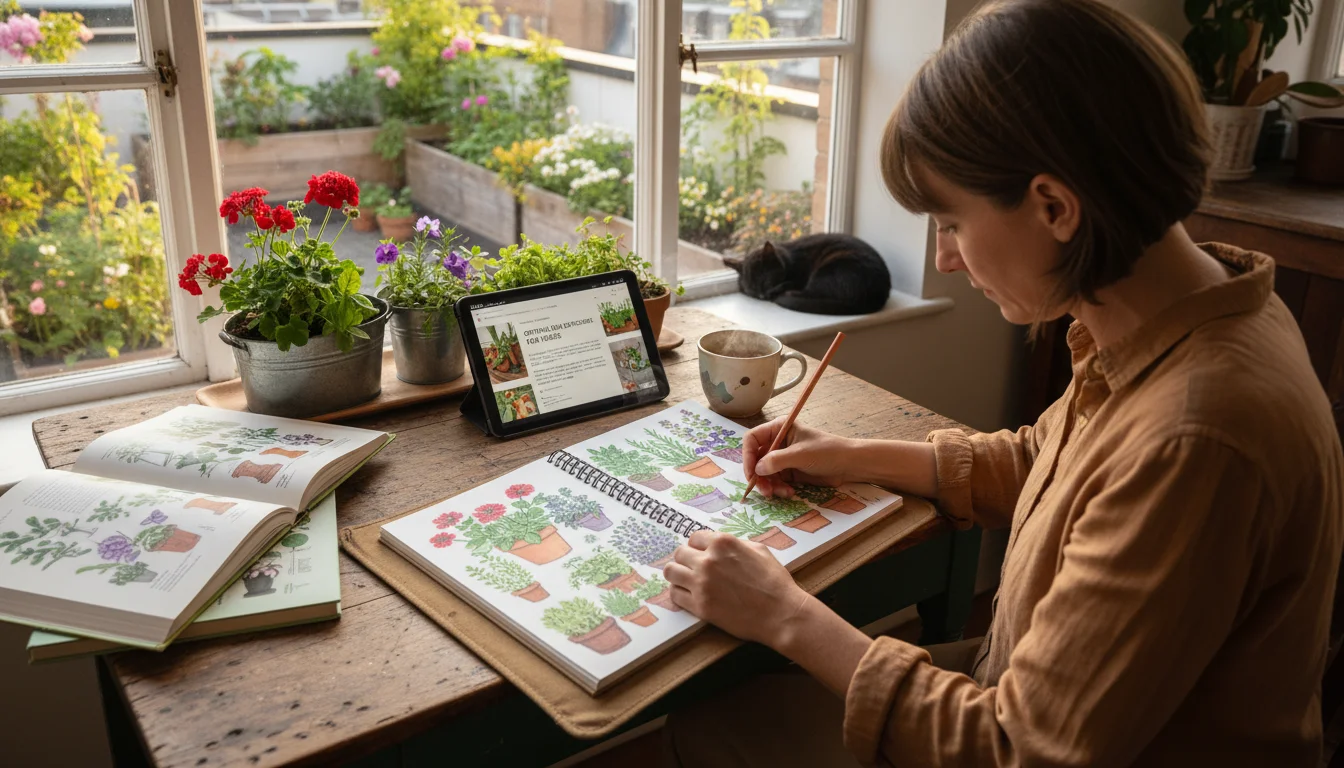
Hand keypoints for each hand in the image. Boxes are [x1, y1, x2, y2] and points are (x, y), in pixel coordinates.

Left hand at [664, 530, 812, 648]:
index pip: (694, 538)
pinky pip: (675, 595)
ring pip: (671, 572)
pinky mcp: (700, 606)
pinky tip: (688, 596)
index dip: (698, 547)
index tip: (701, 554)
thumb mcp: (759, 550)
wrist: (781, 613)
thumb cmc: (775, 582)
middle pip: (680, 554)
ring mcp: (702, 584)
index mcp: (723, 543)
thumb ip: (735, 544)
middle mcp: (708, 561)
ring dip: (678, 575)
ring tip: (686, 581)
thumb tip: (720, 546)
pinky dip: (679, 594)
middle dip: (686, 560)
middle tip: (693, 569)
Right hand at [742, 417, 853, 497]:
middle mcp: (777, 442)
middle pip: (755, 459)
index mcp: (778, 429)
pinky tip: (789, 492)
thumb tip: (757, 469)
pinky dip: (778, 489)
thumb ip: (777, 461)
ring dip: (769, 485)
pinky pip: (775, 481)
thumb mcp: (800, 454)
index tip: (751, 473)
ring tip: (781, 493)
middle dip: (759, 476)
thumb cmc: (827, 452)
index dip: (747, 456)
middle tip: (764, 490)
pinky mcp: (789, 472)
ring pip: (764, 473)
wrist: (849, 465)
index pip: (752, 439)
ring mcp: (782, 458)